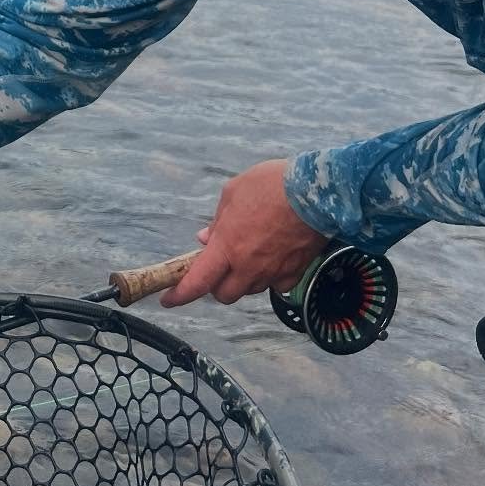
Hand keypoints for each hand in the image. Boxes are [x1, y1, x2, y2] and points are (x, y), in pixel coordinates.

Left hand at [160, 159, 325, 308]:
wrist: (315, 192)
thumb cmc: (270, 185)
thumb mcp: (232, 193)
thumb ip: (217, 221)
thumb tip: (206, 238)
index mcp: (226, 246)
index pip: (198, 282)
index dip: (180, 295)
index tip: (169, 299)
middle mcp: (247, 266)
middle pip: (225, 294)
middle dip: (217, 285)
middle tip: (219, 267)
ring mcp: (272, 272)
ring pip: (250, 290)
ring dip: (243, 280)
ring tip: (249, 255)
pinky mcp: (294, 273)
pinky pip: (276, 285)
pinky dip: (270, 278)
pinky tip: (272, 259)